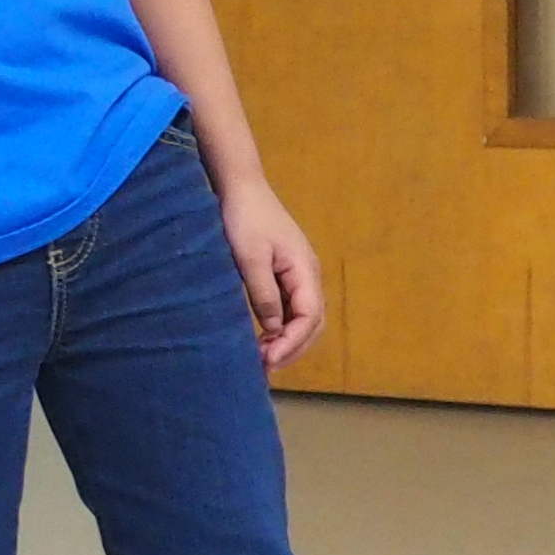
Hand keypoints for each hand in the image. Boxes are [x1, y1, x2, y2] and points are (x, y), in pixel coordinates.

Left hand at [212, 174, 324, 371]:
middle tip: (266, 367)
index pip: (309, 317)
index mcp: (305, 270)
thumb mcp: (250, 257)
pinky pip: (291, 307)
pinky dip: (281, 327)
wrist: (241, 187)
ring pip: (303, 317)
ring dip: (288, 340)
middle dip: (294, 347)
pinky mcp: (285, 272)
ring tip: (265, 358)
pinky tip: (264, 337)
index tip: (269, 359)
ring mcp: (299, 273)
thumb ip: (264, 293)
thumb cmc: (245, 218)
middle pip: (312, 322)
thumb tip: (273, 329)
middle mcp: (308, 274)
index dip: (292, 342)